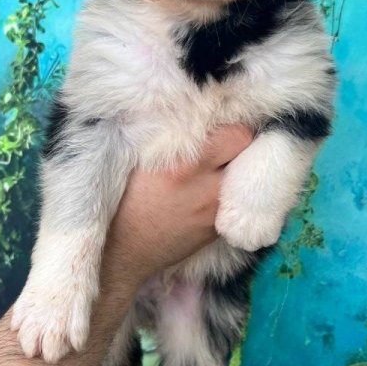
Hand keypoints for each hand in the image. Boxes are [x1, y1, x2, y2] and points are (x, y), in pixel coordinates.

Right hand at [105, 124, 253, 284]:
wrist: (118, 252)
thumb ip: (172, 135)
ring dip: (233, 171)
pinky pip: (233, 203)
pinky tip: (204, 193)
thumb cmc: (121, 199)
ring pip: (244, 180)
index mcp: (186, 166)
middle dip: (238, 148)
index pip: (239, 135)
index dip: (232, 127)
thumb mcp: (138, 158)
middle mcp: (208, 190)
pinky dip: (224, 194)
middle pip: (248, 156)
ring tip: (213, 169)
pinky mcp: (216, 232)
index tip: (220, 127)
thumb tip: (196, 113)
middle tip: (221, 145)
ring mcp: (216, 214)